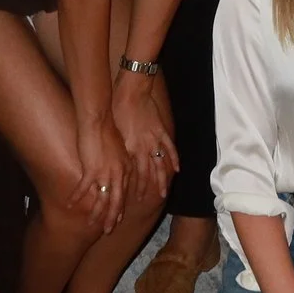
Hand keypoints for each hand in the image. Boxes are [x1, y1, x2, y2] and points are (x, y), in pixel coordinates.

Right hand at [69, 115, 127, 234]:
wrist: (100, 121)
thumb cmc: (109, 129)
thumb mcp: (120, 147)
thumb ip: (120, 161)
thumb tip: (118, 168)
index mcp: (125, 169)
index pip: (124, 193)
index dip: (120, 207)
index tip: (118, 218)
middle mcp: (117, 175)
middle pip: (116, 202)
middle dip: (112, 218)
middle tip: (108, 230)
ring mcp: (105, 174)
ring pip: (102, 201)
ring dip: (96, 214)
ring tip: (91, 225)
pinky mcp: (91, 170)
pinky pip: (83, 189)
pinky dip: (76, 198)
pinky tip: (69, 205)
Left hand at [110, 70, 178, 200]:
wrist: (131, 93)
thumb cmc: (118, 110)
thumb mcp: (116, 133)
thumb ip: (121, 149)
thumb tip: (120, 164)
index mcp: (133, 148)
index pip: (137, 174)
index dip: (137, 187)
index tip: (136, 198)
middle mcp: (145, 147)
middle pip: (151, 173)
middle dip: (153, 188)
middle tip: (156, 199)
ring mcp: (155, 139)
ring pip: (162, 164)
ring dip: (164, 179)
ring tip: (165, 191)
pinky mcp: (161, 130)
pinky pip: (170, 148)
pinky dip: (174, 159)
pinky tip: (177, 169)